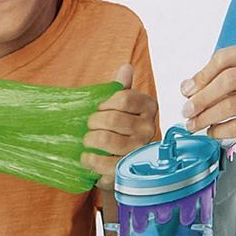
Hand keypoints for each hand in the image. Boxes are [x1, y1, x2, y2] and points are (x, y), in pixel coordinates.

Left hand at [82, 64, 157, 185]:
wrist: (119, 159)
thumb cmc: (118, 128)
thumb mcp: (119, 106)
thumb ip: (121, 88)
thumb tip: (126, 68)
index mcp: (148, 107)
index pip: (124, 98)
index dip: (106, 103)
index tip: (99, 108)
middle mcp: (149, 127)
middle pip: (113, 119)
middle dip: (94, 121)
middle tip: (90, 126)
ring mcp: (140, 149)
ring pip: (107, 139)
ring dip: (90, 139)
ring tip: (88, 140)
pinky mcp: (129, 167)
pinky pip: (104, 162)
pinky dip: (90, 159)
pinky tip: (86, 157)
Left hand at [179, 41, 235, 144]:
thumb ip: (215, 76)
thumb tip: (186, 88)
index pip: (223, 58)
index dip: (201, 76)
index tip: (186, 90)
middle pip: (226, 81)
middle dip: (201, 98)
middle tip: (186, 111)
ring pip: (230, 105)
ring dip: (205, 117)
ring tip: (194, 124)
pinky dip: (219, 130)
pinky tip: (212, 131)